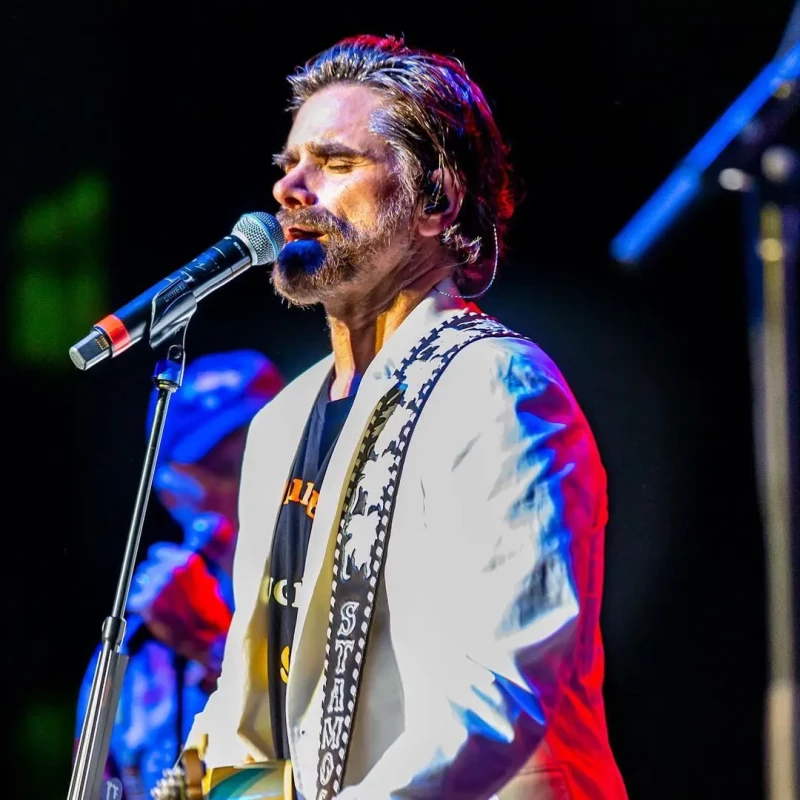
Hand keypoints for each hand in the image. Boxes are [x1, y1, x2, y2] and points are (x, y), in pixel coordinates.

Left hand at [129, 542, 232, 667]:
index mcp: (187, 560)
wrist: (213, 639)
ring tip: (162, 602)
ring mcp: (156, 588)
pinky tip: (156, 612)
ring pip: (139, 581)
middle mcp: (170, 570)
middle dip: (154, 575)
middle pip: (146, 565)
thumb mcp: (214, 573)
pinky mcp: (146, 606)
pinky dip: (141, 606)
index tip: (168, 572)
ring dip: (147, 589)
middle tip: (167, 591)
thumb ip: (201, 552)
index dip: (162, 562)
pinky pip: (134, 599)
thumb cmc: (215, 609)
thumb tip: (195, 531)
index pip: (158, 551)